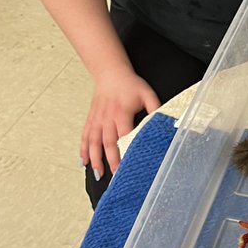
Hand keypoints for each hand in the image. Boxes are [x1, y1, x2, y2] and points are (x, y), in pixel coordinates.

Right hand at [80, 64, 159, 178]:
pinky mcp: (91, 119)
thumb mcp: (147, 94)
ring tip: (98, 174)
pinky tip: (83, 162)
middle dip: (111, 160)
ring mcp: (97, 120)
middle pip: (108, 143)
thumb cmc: (129, 84)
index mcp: (122, 113)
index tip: (129, 164)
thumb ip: (156, 109)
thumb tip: (164, 123)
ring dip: (95, 159)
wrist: (110, 72)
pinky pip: (85, 136)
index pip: (124, 136)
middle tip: (115, 175)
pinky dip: (83, 150)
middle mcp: (107, 118)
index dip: (125, 151)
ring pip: (93, 142)